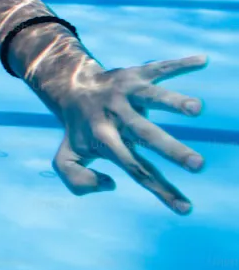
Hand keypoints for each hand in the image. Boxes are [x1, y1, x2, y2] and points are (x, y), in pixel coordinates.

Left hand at [47, 55, 208, 213]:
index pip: (134, 169)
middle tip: (198, 165)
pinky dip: (180, 64)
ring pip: (151, 96)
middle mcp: (115, 115)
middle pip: (145, 134)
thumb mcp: (67, 159)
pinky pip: (159, 67)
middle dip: (171, 149)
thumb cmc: (80, 130)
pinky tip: (203, 60)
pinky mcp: (135, 74)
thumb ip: (77, 181)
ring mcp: (125, 92)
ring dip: (173, 102)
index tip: (186, 209)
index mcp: (103, 138)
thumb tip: (111, 183)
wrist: (71, 88)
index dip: (159, 189)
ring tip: (196, 108)